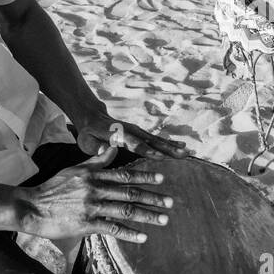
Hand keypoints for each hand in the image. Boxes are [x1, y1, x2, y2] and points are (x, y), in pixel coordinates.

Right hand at [16, 160, 173, 243]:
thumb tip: (112, 146)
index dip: (144, 176)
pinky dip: (129, 233)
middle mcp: (95, 189)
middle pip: (130, 193)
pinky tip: (143, 237)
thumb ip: (96, 160)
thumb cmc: (53, 188)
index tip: (162, 178)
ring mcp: (91, 207)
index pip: (124, 174)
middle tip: (171, 202)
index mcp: (94, 175)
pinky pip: (112, 228)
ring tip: (163, 219)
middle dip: (153, 198)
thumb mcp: (75, 169)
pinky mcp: (86, 224)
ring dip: (147, 216)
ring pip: (125, 211)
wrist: (31, 208)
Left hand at [72, 111, 187, 160]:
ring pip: (156, 139)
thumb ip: (96, 147)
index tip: (158, 156)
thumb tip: (104, 151)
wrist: (92, 116)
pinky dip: (170, 143)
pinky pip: (156, 139)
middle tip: (182, 155)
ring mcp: (137, 131)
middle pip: (150, 141)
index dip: (145, 149)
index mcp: (118, 134)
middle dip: (167, 148)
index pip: (133, 142)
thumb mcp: (86, 141)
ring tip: (187, 153)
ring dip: (172, 146)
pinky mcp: (141, 133)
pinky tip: (182, 147)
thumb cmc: (88, 133)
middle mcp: (130, 131)